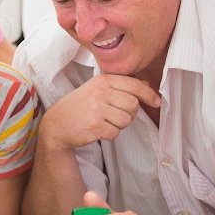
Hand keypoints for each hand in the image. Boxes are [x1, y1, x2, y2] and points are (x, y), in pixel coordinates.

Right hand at [43, 74, 159, 149]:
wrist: (57, 123)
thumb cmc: (80, 105)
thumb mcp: (97, 89)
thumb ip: (121, 86)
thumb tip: (146, 86)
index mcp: (103, 80)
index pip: (134, 85)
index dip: (149, 94)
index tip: (157, 101)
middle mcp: (101, 92)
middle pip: (133, 105)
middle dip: (129, 113)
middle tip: (115, 114)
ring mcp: (98, 109)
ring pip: (126, 120)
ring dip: (119, 124)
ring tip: (105, 121)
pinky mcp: (95, 126)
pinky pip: (116, 133)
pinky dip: (110, 134)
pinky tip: (99, 129)